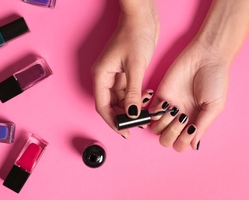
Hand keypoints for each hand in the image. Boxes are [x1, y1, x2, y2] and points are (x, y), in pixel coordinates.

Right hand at [92, 7, 158, 137]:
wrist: (143, 17)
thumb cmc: (135, 34)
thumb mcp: (135, 66)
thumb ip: (133, 92)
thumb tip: (131, 114)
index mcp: (101, 75)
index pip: (103, 106)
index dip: (112, 122)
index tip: (124, 132)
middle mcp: (106, 77)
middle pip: (111, 105)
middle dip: (124, 117)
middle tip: (138, 125)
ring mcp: (116, 76)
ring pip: (121, 100)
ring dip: (132, 109)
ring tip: (145, 115)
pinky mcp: (126, 73)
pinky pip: (129, 92)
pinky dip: (136, 99)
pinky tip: (146, 101)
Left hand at [149, 39, 229, 151]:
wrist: (206, 57)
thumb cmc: (216, 80)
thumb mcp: (214, 106)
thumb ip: (203, 126)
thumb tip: (194, 146)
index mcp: (195, 123)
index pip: (181, 144)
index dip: (182, 142)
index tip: (190, 127)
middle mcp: (181, 118)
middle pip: (166, 140)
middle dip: (171, 134)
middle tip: (180, 118)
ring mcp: (169, 108)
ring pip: (156, 129)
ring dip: (163, 123)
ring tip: (173, 109)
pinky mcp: (160, 95)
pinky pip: (150, 112)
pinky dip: (154, 112)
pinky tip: (166, 103)